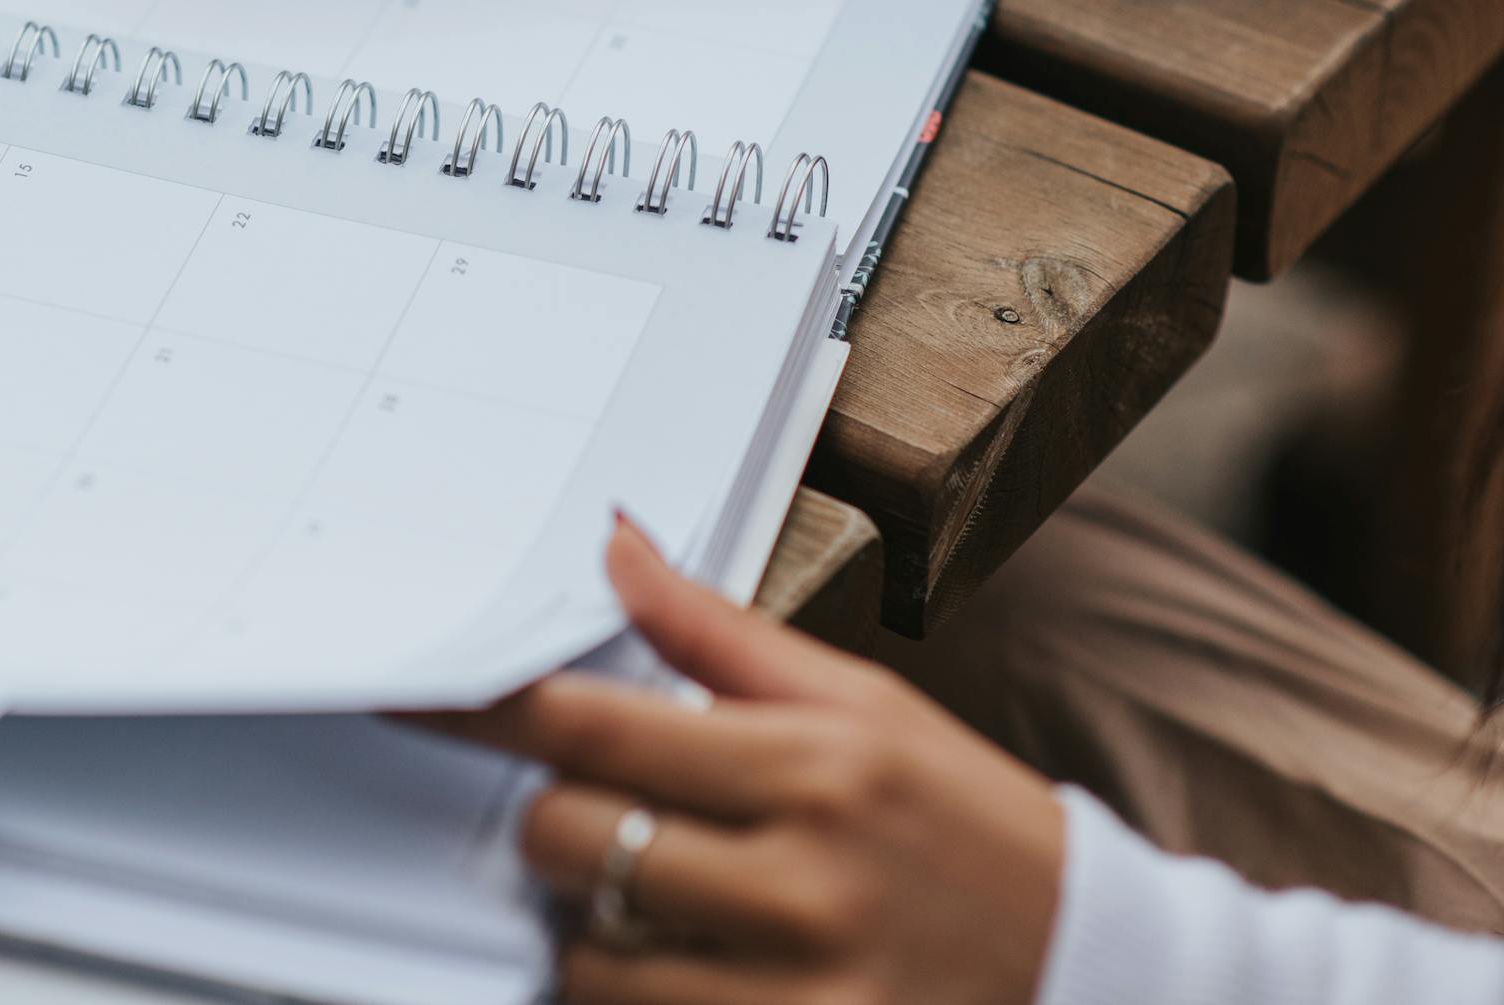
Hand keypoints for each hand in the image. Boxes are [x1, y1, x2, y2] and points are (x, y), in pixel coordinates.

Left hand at [429, 519, 1064, 1004]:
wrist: (1091, 967)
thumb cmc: (964, 822)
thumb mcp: (861, 705)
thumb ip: (718, 635)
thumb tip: (615, 543)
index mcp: (813, 762)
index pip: (594, 727)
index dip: (483, 708)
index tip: (413, 689)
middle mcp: (803, 876)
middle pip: (569, 840)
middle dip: (556, 825)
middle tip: (602, 817)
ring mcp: (798, 990)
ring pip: (587, 955)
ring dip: (592, 927)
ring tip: (664, 906)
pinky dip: (632, 997)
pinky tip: (684, 969)